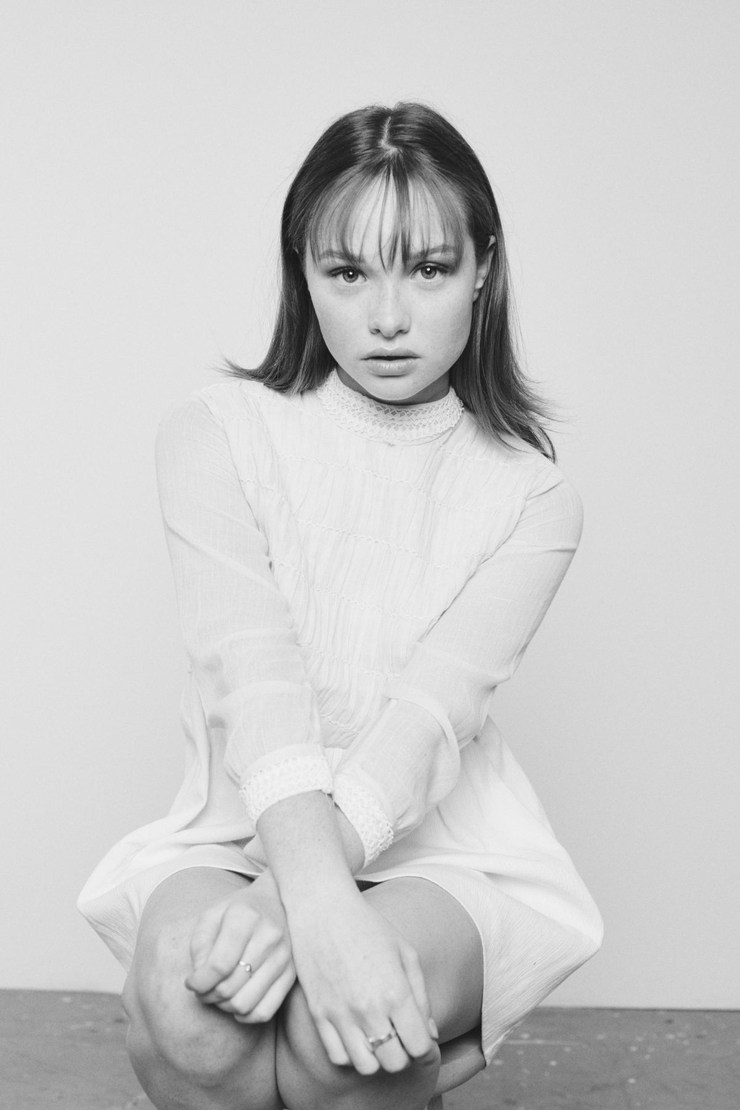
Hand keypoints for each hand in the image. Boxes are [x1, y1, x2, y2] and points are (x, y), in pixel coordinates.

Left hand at [184, 871, 295, 1022]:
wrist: (277, 901)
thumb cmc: (238, 910)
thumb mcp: (212, 915)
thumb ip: (200, 946)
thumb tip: (199, 981)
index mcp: (246, 917)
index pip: (219, 965)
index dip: (199, 982)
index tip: (191, 982)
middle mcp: (269, 936)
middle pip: (230, 987)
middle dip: (208, 995)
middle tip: (203, 989)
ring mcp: (284, 956)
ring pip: (246, 1003)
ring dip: (224, 1007)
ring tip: (219, 994)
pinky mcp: (292, 974)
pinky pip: (265, 1012)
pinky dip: (245, 1016)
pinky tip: (237, 1002)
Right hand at [286, 887, 438, 1074]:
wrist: (322, 908)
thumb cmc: (368, 926)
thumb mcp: (405, 953)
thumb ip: (421, 996)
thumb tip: (430, 1033)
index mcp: (396, 991)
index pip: (419, 1047)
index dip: (427, 1051)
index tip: (425, 1045)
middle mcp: (368, 1008)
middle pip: (395, 1062)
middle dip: (404, 1055)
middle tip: (401, 1038)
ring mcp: (340, 1014)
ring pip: (366, 1067)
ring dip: (378, 1058)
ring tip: (379, 1038)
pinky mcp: (318, 1014)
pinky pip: (338, 1057)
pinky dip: (351, 1054)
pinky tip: (357, 1035)